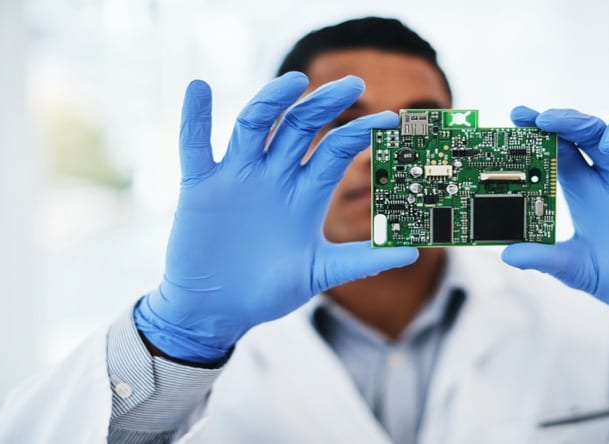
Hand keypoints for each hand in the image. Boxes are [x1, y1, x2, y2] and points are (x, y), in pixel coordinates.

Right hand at [134, 73, 417, 362]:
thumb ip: (361, 260)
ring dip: (271, 101)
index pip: (336, 149)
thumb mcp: (319, 273)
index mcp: (305, 192)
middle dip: (323, 104)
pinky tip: (199, 89)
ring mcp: (237, 177)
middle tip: (352, 83)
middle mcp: (274, 176)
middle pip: (299, 126)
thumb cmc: (269, 291)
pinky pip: (195, 146)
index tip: (391, 120)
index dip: (361, 133)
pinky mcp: (201, 186)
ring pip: (255, 125)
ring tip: (293, 81)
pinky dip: (195, 117)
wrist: (219, 311)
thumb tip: (413, 255)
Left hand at [502, 107, 608, 338]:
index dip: (541, 131)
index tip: (519, 116)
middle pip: (592, 132)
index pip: (562, 150)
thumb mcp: (582, 271)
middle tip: (548, 119)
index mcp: (588, 190)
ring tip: (607, 146)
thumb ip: (548, 259)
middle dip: (570, 121)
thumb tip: (508, 254)